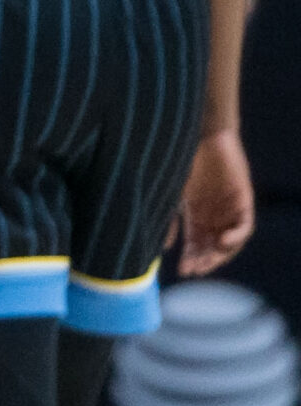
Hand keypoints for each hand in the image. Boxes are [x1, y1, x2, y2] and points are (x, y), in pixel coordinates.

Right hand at [175, 128, 254, 276]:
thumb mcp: (171, 194)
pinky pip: (244, 227)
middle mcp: (214, 215)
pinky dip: (236, 237)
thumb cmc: (180, 160)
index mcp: (196, 214)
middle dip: (204, 260)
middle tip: (195, 269)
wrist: (199, 134)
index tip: (183, 271)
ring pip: (230, 241)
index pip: (196, 243)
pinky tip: (223, 242)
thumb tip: (162, 248)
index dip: (191, 258)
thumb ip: (168, 220)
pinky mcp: (243, 201)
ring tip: (209, 261)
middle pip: (213, 246)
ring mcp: (230, 209)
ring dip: (220, 254)